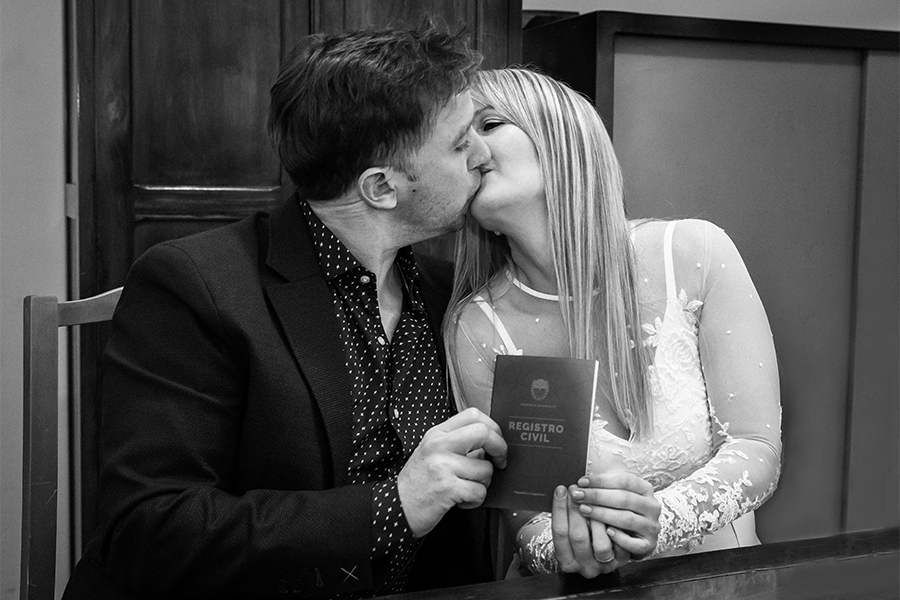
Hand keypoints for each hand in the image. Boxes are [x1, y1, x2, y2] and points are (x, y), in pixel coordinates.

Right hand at [397, 407, 506, 536]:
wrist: (397, 508)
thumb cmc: (418, 482)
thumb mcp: (432, 453)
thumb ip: (458, 443)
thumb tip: (491, 443)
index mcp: (437, 434)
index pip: (473, 415)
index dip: (493, 427)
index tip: (496, 442)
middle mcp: (438, 445)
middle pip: (483, 432)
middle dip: (500, 448)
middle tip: (500, 462)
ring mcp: (442, 466)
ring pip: (486, 469)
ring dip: (484, 483)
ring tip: (467, 488)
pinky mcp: (447, 488)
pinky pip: (479, 491)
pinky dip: (476, 500)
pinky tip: (462, 500)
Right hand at [551, 486, 628, 576]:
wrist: (601, 556)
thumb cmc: (582, 538)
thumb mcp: (569, 532)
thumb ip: (566, 519)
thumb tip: (565, 491)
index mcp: (567, 562)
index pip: (560, 533)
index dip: (559, 509)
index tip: (560, 490)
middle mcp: (585, 567)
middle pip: (578, 537)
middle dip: (576, 509)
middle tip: (577, 490)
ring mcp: (603, 566)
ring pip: (601, 545)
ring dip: (597, 519)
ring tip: (593, 500)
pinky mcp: (621, 561)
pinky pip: (621, 546)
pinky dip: (617, 529)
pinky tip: (612, 511)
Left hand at [570, 473, 660, 560]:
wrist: (639, 537)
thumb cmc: (623, 511)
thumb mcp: (618, 494)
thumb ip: (604, 487)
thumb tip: (581, 483)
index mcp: (645, 489)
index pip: (624, 480)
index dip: (601, 480)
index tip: (581, 482)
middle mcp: (652, 507)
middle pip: (624, 498)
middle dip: (597, 496)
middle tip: (578, 495)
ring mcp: (651, 527)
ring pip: (627, 519)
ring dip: (602, 514)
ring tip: (583, 509)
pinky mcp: (649, 545)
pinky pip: (634, 543)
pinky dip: (620, 538)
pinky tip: (606, 532)